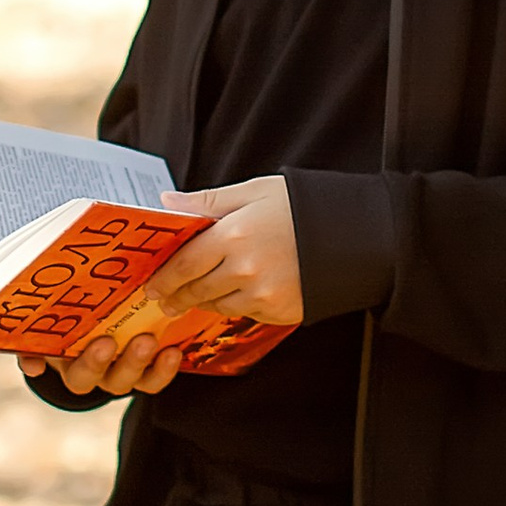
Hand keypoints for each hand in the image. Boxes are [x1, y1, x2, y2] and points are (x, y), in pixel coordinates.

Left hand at [17, 178, 303, 400]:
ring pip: (217, 306)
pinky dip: (233, 306)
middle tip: (162, 298)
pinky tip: (230, 297)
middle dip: (176, 295)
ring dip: (202, 302)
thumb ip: (207, 203)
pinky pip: (243, 313)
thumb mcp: (254, 192)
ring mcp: (263, 295)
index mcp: (235, 235)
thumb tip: (165, 205)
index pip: (185, 263)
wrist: (356, 236)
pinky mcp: (280, 312)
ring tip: (191, 298)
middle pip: (196, 290)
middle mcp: (245, 270)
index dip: (164, 276)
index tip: (150, 284)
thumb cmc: (301, 207)